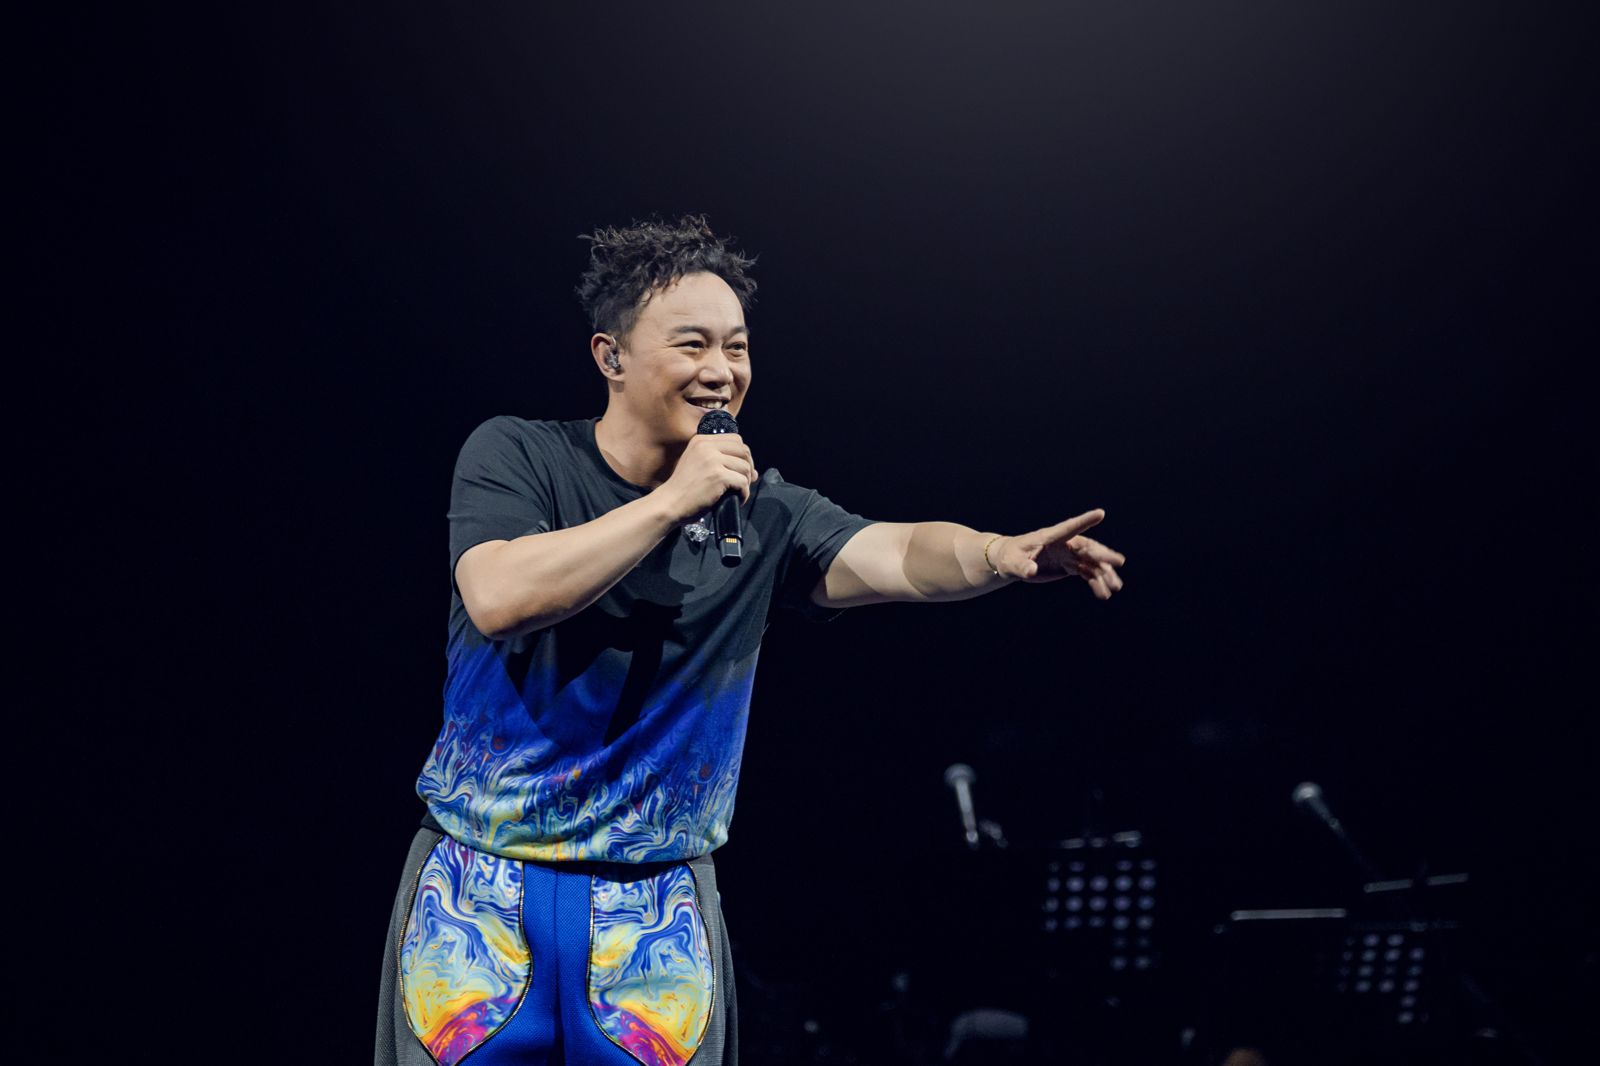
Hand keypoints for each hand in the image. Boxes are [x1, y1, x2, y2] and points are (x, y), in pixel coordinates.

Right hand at [658, 433, 756, 520]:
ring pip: (745, 467)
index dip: (743, 454)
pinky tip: (737, 499)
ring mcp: (712, 460)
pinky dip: (744, 493)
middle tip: (745, 481)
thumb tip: (753, 471)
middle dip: (748, 466)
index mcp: (701, 440)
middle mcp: (706, 446)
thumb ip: (722, 462)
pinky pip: (742, 482)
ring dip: (746, 481)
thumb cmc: (683, 488)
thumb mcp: (698, 465)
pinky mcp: (718, 476)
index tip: (742, 468)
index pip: (735, 439)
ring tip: (738, 492)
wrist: (669, 503)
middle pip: (743, 450)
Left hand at [994, 509, 1125, 598]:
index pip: (1069, 528)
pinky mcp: (1069, 565)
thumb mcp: (1012, 563)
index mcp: (1050, 537)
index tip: (1100, 513)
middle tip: (1119, 562)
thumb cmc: (1009, 557)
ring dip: (1104, 574)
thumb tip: (1031, 572)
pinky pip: (1086, 573)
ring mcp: (1068, 554)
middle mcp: (1063, 544)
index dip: (1084, 521)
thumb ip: (1022, 567)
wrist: (1011, 562)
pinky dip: (1095, 582)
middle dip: (1103, 555)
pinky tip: (1104, 593)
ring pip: (1091, 562)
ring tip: (1116, 587)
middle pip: (1087, 547)